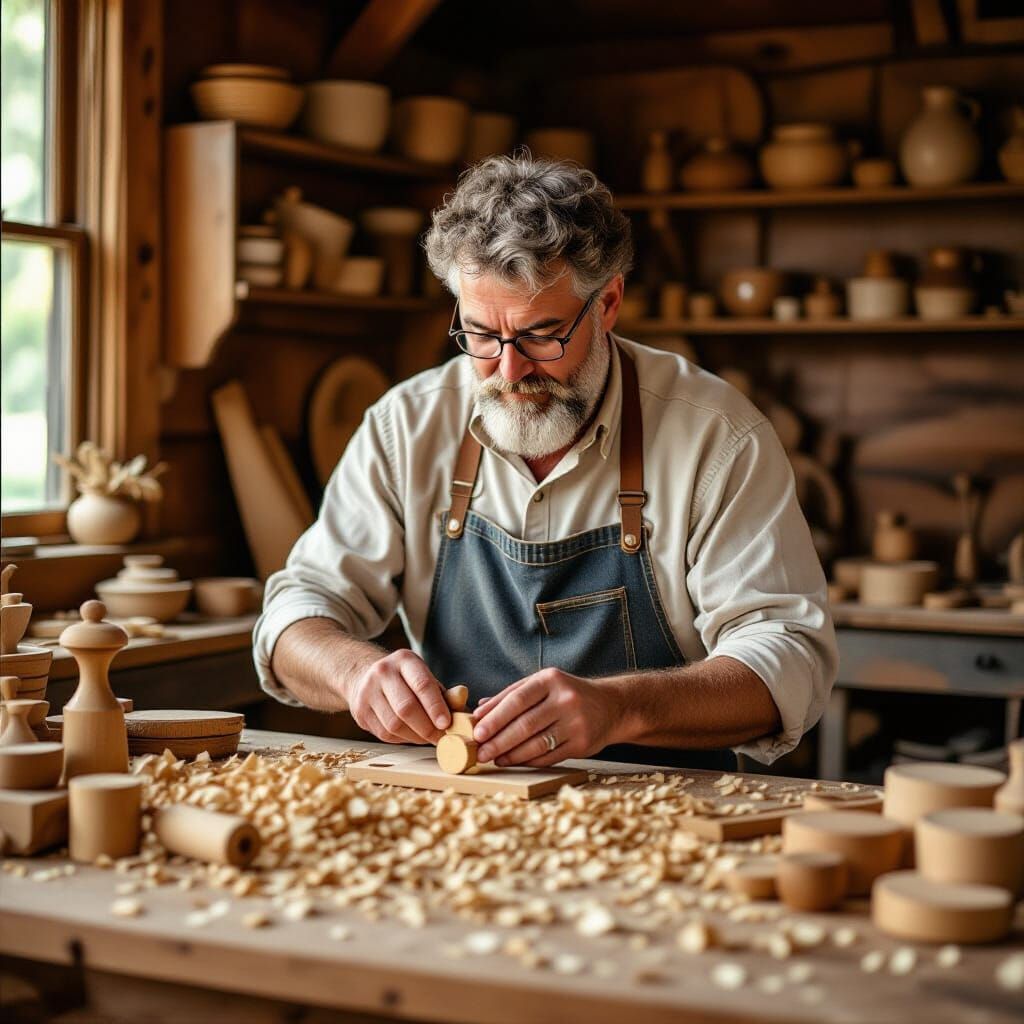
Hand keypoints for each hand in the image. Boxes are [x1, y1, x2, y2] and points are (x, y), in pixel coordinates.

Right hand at [344, 650, 450, 744]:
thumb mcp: (423, 675)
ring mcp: (367, 693)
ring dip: (416, 736)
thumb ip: (444, 692)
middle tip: (442, 738)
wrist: (364, 676)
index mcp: (404, 660)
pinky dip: (403, 739)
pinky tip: (412, 735)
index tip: (447, 724)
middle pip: (406, 708)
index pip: (422, 684)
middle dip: (427, 727)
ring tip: (429, 737)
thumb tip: (463, 708)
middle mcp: (382, 673)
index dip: (436, 707)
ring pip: (394, 725)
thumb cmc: (404, 679)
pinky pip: (385, 734)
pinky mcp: (360, 712)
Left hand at [471, 668, 623, 766]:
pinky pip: (549, 756)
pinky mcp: (582, 744)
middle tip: (481, 752)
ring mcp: (576, 723)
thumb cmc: (567, 694)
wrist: (611, 706)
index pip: (517, 700)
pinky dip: (528, 761)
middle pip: (525, 725)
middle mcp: (565, 700)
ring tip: (494, 759)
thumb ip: (510, 695)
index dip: (495, 718)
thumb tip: (478, 711)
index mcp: (551, 680)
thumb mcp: (541, 685)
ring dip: (511, 755)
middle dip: (499, 741)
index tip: (477, 732)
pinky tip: (514, 761)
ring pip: (536, 744)